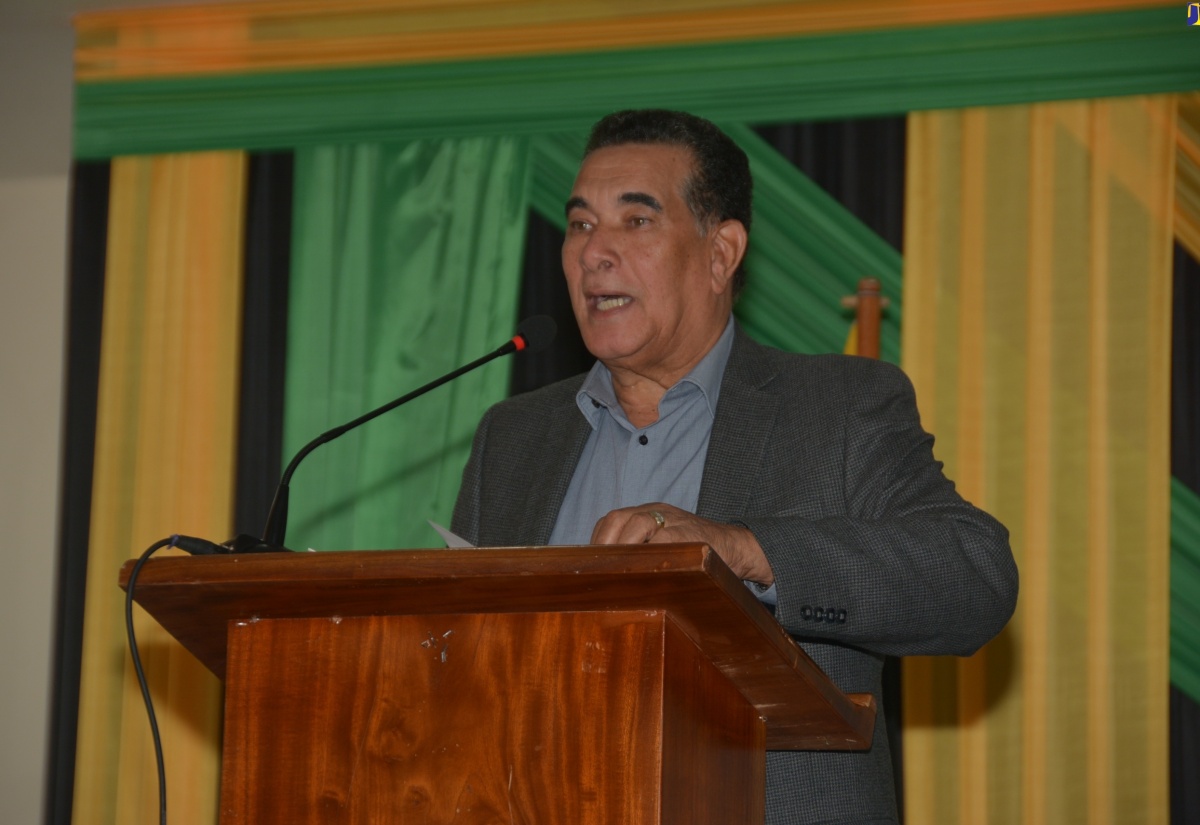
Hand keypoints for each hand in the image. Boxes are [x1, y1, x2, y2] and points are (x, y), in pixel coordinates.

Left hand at [590, 503, 774, 585]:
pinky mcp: (689, 534)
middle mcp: (658, 512)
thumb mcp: (666, 540)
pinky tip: (640, 569)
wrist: (735, 546)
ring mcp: (674, 521)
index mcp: (649, 512)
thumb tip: (609, 572)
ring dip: (622, 547)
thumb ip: (642, 548)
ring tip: (615, 569)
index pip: (613, 519)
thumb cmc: (696, 550)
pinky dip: (649, 552)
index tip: (588, 562)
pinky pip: (664, 538)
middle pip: (620, 518)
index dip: (598, 539)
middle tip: (599, 568)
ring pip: (638, 524)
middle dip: (605, 543)